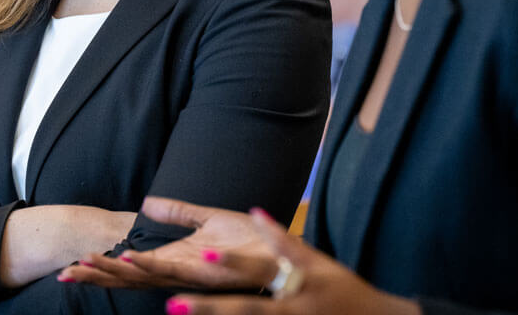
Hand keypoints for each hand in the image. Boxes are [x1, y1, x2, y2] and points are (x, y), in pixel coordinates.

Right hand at [58, 196, 277, 289]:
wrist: (283, 250)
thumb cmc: (250, 239)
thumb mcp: (207, 220)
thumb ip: (178, 212)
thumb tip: (146, 203)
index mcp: (174, 260)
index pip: (130, 267)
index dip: (102, 266)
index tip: (71, 264)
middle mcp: (178, 272)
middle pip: (129, 277)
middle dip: (98, 275)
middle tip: (66, 273)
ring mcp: (191, 274)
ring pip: (146, 276)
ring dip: (117, 271)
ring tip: (90, 264)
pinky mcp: (208, 269)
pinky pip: (175, 269)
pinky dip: (151, 264)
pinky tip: (130, 258)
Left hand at [163, 208, 420, 314]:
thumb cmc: (341, 288)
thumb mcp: (318, 260)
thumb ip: (284, 240)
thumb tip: (256, 213)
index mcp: (300, 280)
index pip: (263, 268)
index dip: (236, 264)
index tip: (206, 255)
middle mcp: (293, 306)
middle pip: (246, 309)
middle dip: (210, 307)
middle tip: (175, 303)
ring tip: (180, 313)